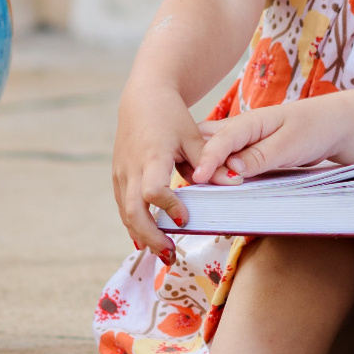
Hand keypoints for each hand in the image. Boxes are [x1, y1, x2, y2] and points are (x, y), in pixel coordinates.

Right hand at [110, 84, 205, 255]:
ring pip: (125, 213)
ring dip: (142, 236)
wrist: (142, 99)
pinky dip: (135, 225)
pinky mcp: (118, 177)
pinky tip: (149, 240)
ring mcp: (121, 174)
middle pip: (133, 211)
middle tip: (171, 254)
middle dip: (151, 236)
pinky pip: (123, 206)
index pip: (153, 190)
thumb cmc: (171, 116)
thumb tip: (235, 182)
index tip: (185, 219)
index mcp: (152, 156)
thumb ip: (211, 162)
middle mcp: (131, 168)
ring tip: (164, 253)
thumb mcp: (194, 136)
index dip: (168, 207)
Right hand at [191, 96, 347, 183]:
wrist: (331, 125)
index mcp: (250, 121)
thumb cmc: (314, 129)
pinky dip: (214, 171)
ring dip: (202, 167)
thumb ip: (261, 156)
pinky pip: (223, 160)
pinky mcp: (245, 152)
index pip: (222, 139)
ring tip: (197, 189)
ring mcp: (241, 140)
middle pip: (204, 141)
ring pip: (211, 150)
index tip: (198, 177)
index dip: (207, 158)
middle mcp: (240, 129)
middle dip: (194, 161)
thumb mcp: (290, 144)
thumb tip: (232, 169)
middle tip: (194, 185)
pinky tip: (210, 187)